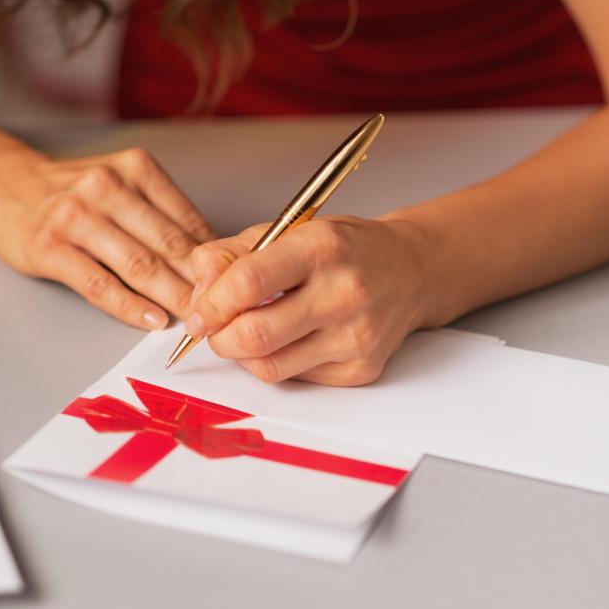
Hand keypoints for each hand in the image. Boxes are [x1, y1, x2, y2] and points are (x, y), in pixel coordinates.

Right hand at [0, 145, 215, 328]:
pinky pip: (99, 284)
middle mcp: (106, 186)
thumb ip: (160, 212)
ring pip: (138, 264)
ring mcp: (75, 216)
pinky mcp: (49, 247)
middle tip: (226, 309)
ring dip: (172, 296)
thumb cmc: (70, 193)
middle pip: (167, 242)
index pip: (186, 217)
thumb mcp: (120, 184)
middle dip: (200, 281)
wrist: (0, 186)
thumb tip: (211, 255)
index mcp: (133, 168)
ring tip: (196, 319)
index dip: (213, 256)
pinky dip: (131, 306)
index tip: (234, 282)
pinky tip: (153, 320)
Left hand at [185, 216, 441, 385]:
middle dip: (218, 338)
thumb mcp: (287, 230)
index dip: (209, 304)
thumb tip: (198, 291)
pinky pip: (295, 379)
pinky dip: (276, 363)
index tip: (198, 313)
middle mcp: (344, 292)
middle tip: (212, 330)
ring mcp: (356, 336)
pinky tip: (285, 341)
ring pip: (269, 367)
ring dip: (243, 355)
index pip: (248, 283)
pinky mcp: (361, 369)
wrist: (411, 271)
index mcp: (321, 247)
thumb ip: (232, 254)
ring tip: (246, 334)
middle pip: (254, 335)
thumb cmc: (345, 249)